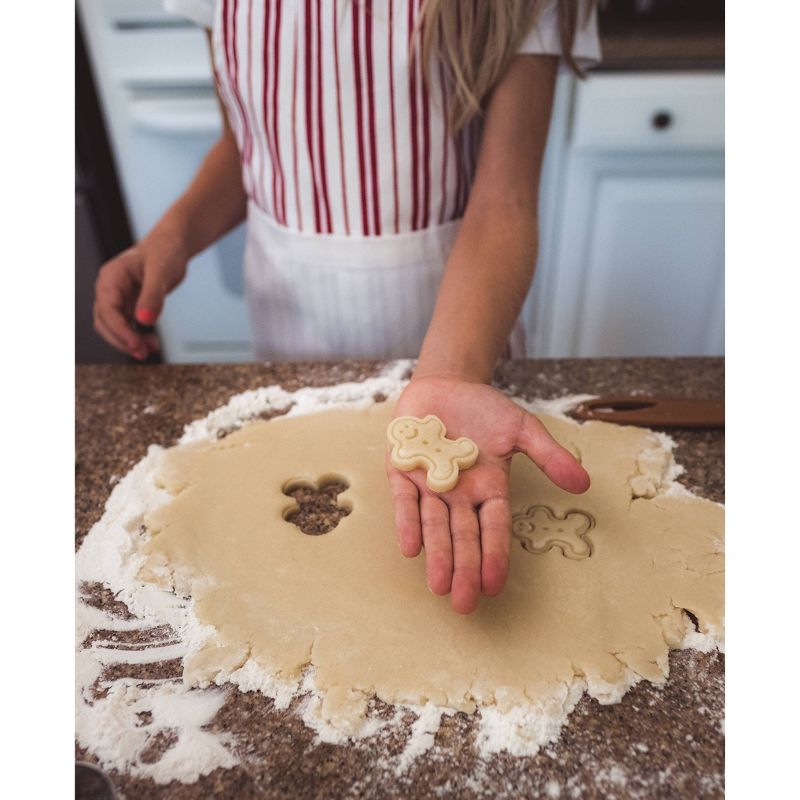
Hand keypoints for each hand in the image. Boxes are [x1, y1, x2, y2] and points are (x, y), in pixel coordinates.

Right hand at [93, 228, 187, 359]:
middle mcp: (109, 288)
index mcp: (111, 278)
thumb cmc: (165, 252)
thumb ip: (152, 296)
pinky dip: (136, 336)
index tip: (136, 345)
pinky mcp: (127, 305)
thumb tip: (144, 321)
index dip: (119, 330)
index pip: (107, 310)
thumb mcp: (161, 273)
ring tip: (151, 350)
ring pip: (113, 327)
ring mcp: (117, 298)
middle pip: (104, 322)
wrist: (172, 245)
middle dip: (122, 340)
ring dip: (128, 341)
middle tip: (143, 354)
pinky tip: (151, 343)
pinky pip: (126, 325)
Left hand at [386, 374, 589, 613]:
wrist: (447, 384)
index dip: (494, 555)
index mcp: (489, 488)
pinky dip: (407, 522)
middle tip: (464, 603)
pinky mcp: (402, 469)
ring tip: (439, 587)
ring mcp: (429, 484)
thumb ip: (548, 455)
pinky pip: (404, 500)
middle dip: (464, 569)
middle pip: (462, 536)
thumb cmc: (485, 410)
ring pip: (433, 525)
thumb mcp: (522, 429)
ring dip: (437, 555)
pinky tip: (410, 548)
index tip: (495, 585)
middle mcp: (459, 494)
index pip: (493, 529)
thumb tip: (583, 484)